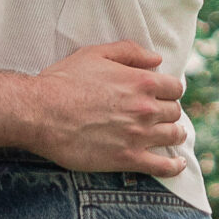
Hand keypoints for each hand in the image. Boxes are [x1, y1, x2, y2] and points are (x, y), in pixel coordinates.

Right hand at [26, 43, 190, 179]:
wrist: (41, 113)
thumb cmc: (64, 80)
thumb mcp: (95, 53)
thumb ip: (129, 52)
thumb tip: (156, 59)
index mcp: (141, 81)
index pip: (174, 87)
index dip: (169, 90)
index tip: (162, 94)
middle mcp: (145, 108)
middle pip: (175, 111)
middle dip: (169, 111)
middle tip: (160, 114)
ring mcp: (139, 135)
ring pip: (173, 135)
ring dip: (174, 133)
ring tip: (171, 135)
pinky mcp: (128, 159)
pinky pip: (163, 166)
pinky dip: (174, 166)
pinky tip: (176, 163)